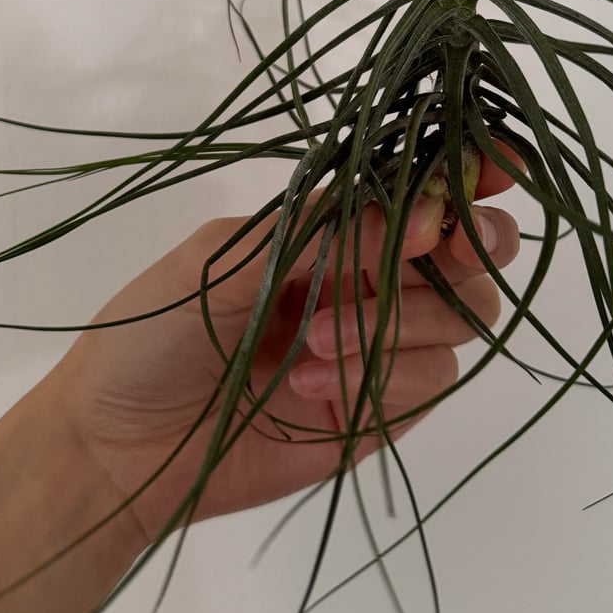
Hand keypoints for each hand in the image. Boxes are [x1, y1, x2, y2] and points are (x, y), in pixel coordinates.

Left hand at [44, 158, 519, 549]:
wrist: (117, 445)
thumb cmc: (154, 330)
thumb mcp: (233, 260)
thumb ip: (334, 237)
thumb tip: (426, 215)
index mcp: (334, 226)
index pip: (423, 187)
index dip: (472, 169)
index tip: (494, 168)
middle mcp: (372, 276)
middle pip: (472, 250)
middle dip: (466, 246)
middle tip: (429, 253)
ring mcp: (383, 345)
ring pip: (462, 315)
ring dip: (398, 324)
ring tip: (310, 346)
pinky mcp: (382, 409)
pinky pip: (433, 381)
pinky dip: (381, 378)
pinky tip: (309, 389)